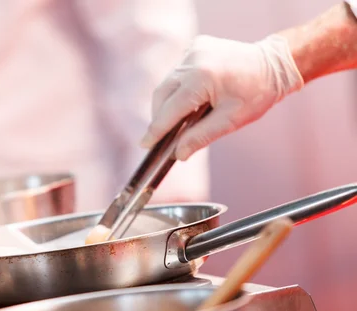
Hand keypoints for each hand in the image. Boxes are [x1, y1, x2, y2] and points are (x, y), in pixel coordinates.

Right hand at [141, 35, 303, 160]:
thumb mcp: (230, 121)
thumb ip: (200, 137)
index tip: (145, 144)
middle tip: (161, 137)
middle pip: (162, 94)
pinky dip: (177, 88)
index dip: (157, 129)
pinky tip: (190, 98)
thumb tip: (179, 154)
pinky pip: (177, 73)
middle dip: (159, 117)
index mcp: (202, 78)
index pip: (170, 110)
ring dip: (168, 102)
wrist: (275, 64)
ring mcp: (192, 50)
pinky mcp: (195, 46)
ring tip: (178, 120)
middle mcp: (193, 60)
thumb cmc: (257, 93)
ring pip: (167, 83)